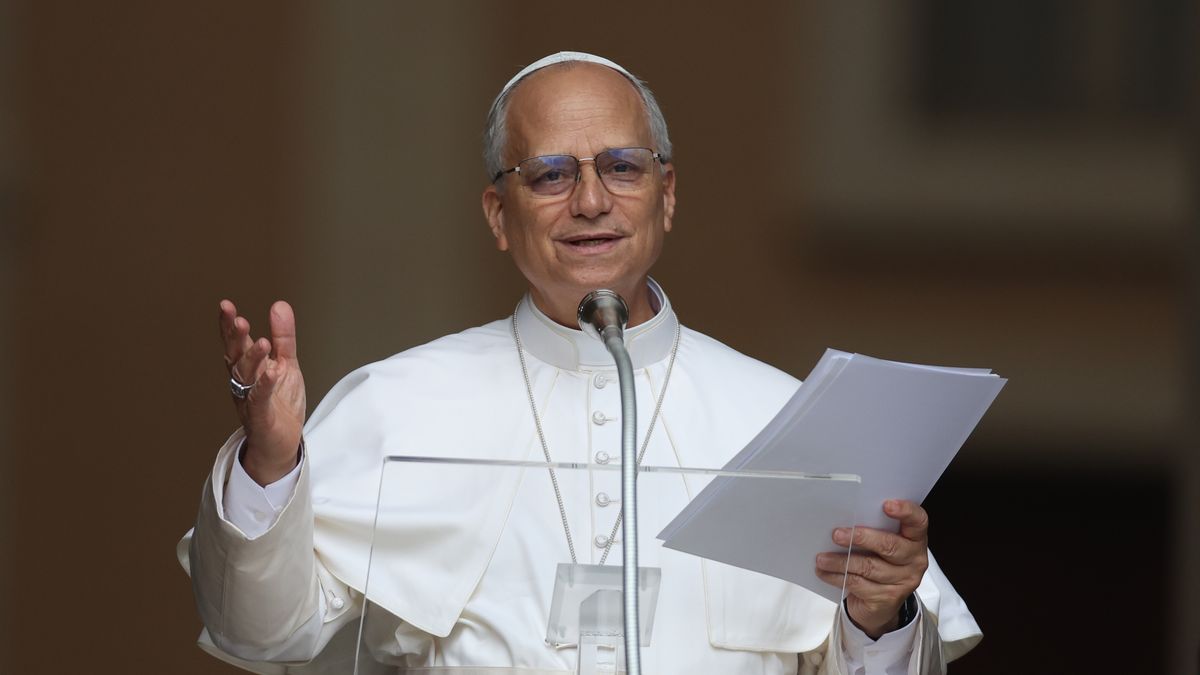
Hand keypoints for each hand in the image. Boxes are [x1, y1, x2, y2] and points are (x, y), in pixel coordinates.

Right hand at [219, 299, 305, 484]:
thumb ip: (282, 337)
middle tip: (238, 320)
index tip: (226, 306)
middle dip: (235, 339)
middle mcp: (244, 382)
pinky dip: (265, 386)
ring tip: (262, 342)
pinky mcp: (261, 417)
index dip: (229, 325)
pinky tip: (271, 373)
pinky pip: (260, 400)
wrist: (283, 442)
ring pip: (246, 377)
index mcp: (249, 368)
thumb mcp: (286, 363)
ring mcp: (250, 399)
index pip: (236, 343)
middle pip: (236, 357)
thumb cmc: (280, 403)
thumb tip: (279, 305)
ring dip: (252, 359)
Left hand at [815, 500, 928, 638]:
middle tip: (837, 534)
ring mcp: (903, 582)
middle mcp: (914, 560)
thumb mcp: (881, 544)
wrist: (881, 604)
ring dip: (841, 561)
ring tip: (822, 558)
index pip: (918, 522)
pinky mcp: (887, 599)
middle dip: (861, 538)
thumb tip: (845, 516)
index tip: (887, 505)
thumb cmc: (879, 563)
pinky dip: (837, 577)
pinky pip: (858, 584)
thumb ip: (873, 528)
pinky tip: (824, 572)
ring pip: (869, 567)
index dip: (906, 511)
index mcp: (915, 540)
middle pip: (889, 546)